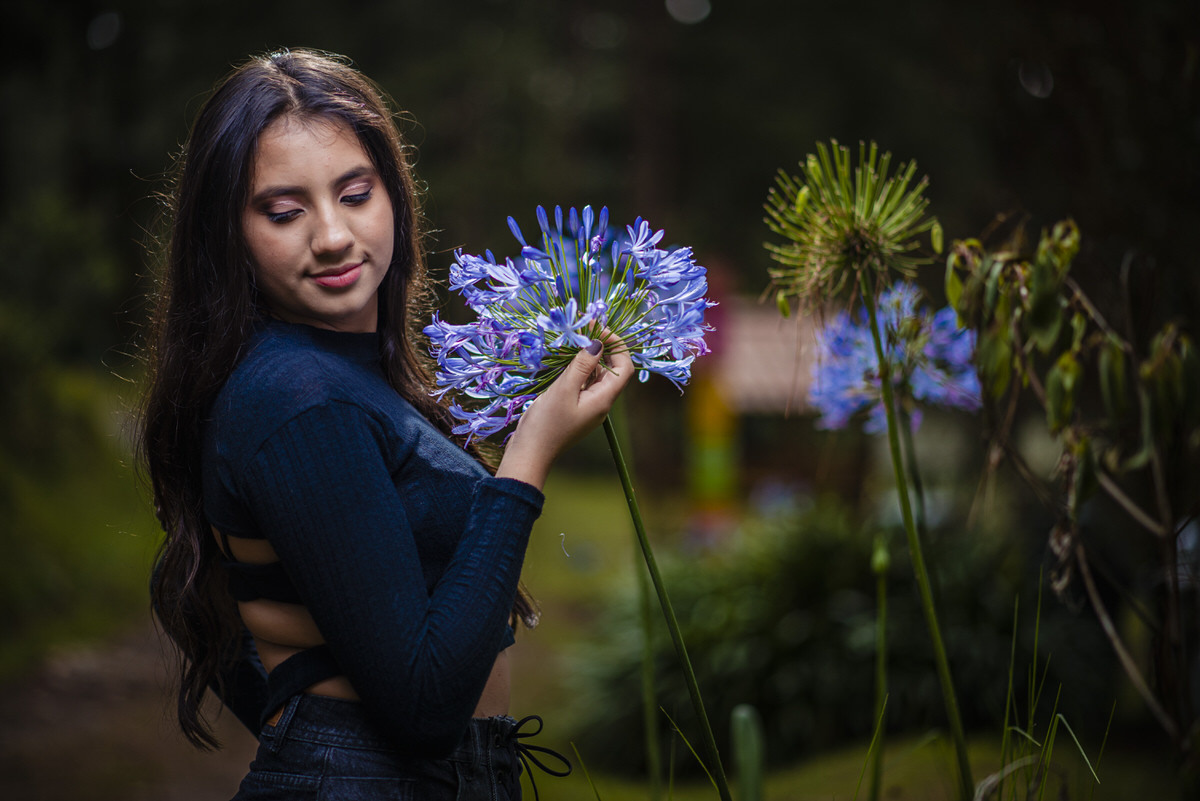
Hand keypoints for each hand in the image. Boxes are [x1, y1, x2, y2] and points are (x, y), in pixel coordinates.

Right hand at [495, 332, 633, 489]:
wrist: (530, 453)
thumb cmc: (546, 424)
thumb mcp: (564, 390)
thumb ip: (582, 365)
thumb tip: (598, 342)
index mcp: (604, 399)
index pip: (624, 366)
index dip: (616, 345)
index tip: (598, 329)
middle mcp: (601, 401)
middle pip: (613, 368)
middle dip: (603, 346)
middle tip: (584, 329)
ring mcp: (589, 404)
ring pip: (597, 374)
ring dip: (589, 355)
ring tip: (574, 338)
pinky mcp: (576, 405)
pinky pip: (584, 381)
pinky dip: (578, 367)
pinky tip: (565, 357)